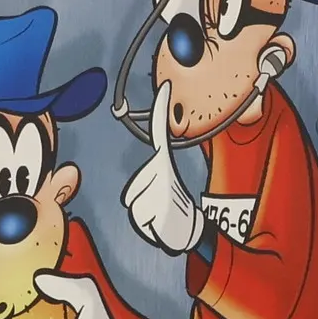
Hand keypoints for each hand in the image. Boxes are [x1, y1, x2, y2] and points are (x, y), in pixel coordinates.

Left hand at [123, 83, 202, 254]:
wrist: (189, 230)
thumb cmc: (171, 208)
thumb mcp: (160, 188)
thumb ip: (147, 179)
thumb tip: (128, 178)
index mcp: (163, 165)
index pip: (160, 133)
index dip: (161, 110)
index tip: (164, 88)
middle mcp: (164, 172)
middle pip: (135, 187)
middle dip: (142, 199)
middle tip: (161, 206)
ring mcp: (163, 190)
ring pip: (135, 203)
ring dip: (144, 213)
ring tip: (161, 214)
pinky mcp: (161, 209)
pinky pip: (140, 217)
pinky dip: (147, 225)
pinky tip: (161, 224)